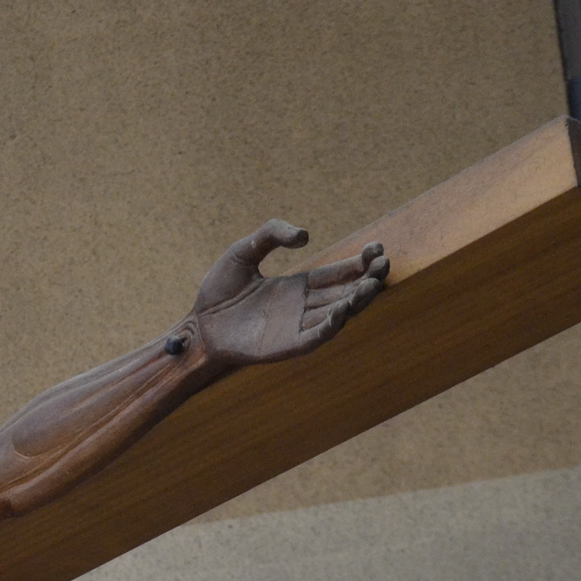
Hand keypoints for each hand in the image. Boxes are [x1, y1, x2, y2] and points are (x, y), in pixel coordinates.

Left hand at [186, 220, 387, 366]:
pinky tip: (342, 311)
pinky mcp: (286, 346)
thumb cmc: (218, 290)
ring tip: (372, 284)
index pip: (338, 274)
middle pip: (345, 293)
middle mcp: (303, 307)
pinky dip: (330, 327)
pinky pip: (314, 338)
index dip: (359, 263)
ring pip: (337, 315)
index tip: (377, 248)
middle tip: (384, 264)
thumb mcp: (243, 251)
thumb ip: (271, 234)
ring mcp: (296, 327)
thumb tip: (305, 236)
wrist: (197, 323)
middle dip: (367, 280)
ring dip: (356, 301)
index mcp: (298, 285)